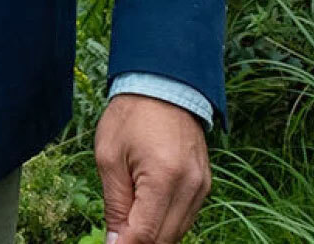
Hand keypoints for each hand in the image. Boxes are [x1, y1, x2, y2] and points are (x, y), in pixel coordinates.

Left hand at [95, 94, 210, 243]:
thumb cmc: (132, 116)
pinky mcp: (204, 184)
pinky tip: (145, 215)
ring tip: (126, 224)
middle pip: (165, 239)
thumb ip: (114, 204)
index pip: (145, 234)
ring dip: (152, 236)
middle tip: (115, 238)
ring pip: (177, 233)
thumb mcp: (109, 158)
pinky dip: (165, 224)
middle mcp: (190, 186)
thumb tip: (114, 242)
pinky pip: (185, 218)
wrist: (165, 85)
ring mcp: (202, 186)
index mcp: (164, 177)